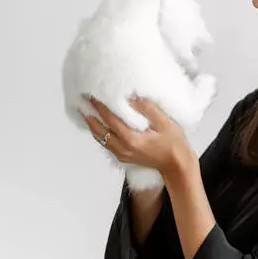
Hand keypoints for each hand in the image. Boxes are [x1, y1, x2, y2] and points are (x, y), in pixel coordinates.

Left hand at [81, 95, 195, 176]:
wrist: (176, 164)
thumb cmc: (174, 143)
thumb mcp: (164, 122)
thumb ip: (146, 108)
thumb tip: (130, 97)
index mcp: (132, 139)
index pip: (110, 118)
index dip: (99, 105)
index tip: (91, 93)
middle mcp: (123, 148)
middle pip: (99, 130)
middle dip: (89, 114)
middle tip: (81, 100)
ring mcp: (122, 154)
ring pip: (100, 138)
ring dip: (91, 124)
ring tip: (84, 110)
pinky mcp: (123, 156)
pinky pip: (106, 143)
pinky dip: (98, 132)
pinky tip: (96, 123)